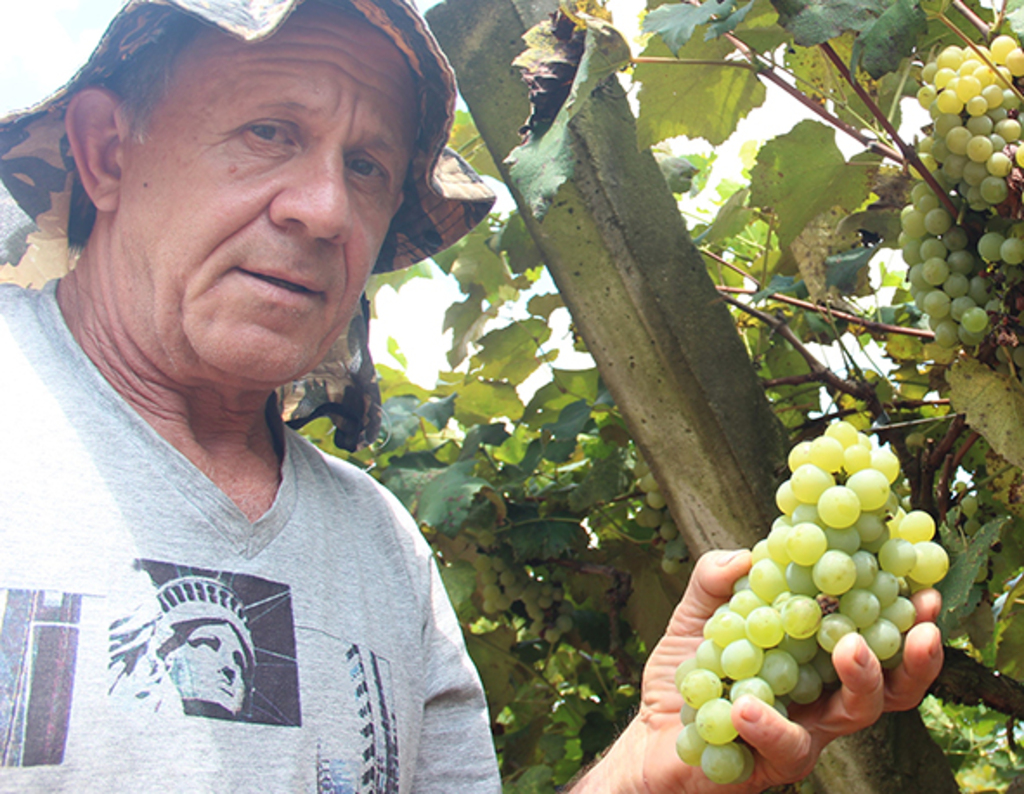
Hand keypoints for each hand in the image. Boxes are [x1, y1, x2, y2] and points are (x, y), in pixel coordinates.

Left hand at [571, 549, 942, 792]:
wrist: (650, 736)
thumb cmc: (688, 676)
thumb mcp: (696, 618)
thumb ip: (715, 582)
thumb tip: (744, 555)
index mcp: (815, 660)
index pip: (872, 637)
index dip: (903, 614)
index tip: (924, 584)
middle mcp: (822, 700)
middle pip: (889, 687)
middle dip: (914, 657)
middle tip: (922, 626)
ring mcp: (804, 735)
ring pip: (854, 716)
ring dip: (861, 679)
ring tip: (850, 647)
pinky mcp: (772, 764)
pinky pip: (784, 747)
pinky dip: (769, 724)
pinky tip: (747, 706)